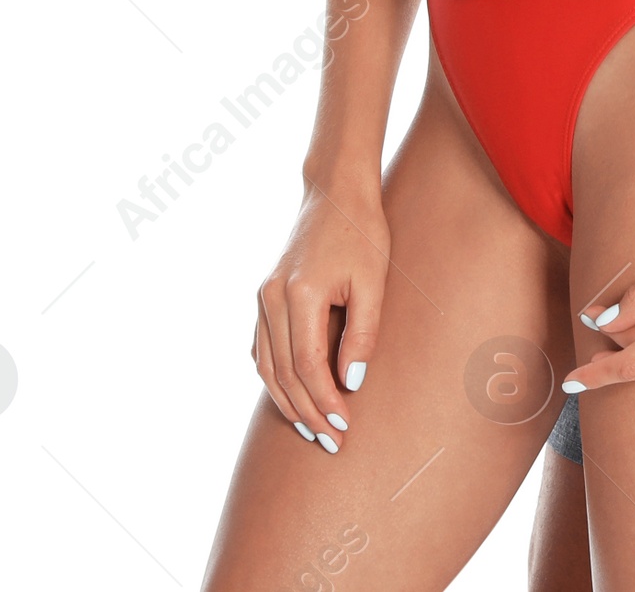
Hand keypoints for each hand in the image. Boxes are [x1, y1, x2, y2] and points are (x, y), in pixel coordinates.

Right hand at [253, 179, 388, 452]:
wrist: (335, 193)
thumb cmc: (362, 233)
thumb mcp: (373, 280)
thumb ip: (363, 333)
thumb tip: (350, 385)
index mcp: (299, 293)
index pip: (307, 367)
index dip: (324, 402)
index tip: (344, 428)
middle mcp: (271, 298)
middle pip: (283, 374)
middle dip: (307, 413)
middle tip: (331, 442)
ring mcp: (262, 297)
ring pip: (266, 367)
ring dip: (287, 402)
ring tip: (312, 430)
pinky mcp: (264, 296)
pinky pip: (261, 349)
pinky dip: (274, 378)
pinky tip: (292, 396)